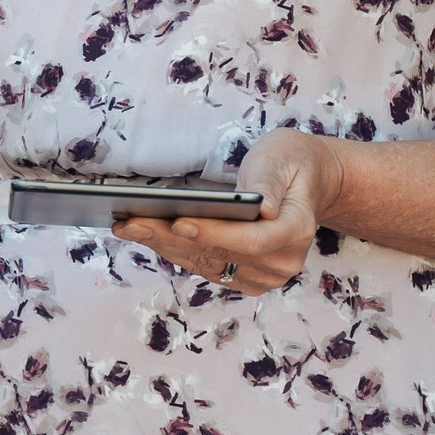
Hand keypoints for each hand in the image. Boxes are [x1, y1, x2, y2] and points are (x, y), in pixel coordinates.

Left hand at [113, 129, 346, 294]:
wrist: (307, 182)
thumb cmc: (291, 162)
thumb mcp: (283, 157)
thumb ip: (270, 182)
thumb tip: (264, 208)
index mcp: (297, 230)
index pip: (252, 240)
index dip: (214, 234)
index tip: (178, 222)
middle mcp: (282, 262)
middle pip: (219, 254)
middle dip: (170, 238)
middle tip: (130, 223)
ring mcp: (263, 275)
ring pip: (205, 262)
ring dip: (163, 246)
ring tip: (127, 227)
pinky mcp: (245, 277)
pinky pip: (205, 266)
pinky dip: (174, 250)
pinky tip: (146, 235)